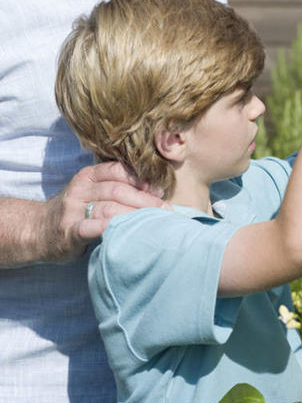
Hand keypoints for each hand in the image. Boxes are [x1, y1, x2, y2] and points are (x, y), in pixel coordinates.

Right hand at [41, 161, 168, 261]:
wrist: (36, 231)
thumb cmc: (75, 212)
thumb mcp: (91, 192)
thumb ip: (116, 188)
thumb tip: (156, 192)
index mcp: (88, 176)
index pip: (118, 171)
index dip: (141, 179)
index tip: (161, 190)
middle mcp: (80, 189)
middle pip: (117, 190)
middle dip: (144, 200)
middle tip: (165, 209)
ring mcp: (72, 210)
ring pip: (107, 207)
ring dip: (133, 215)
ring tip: (153, 222)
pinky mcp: (67, 232)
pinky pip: (88, 228)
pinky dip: (106, 228)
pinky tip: (122, 230)